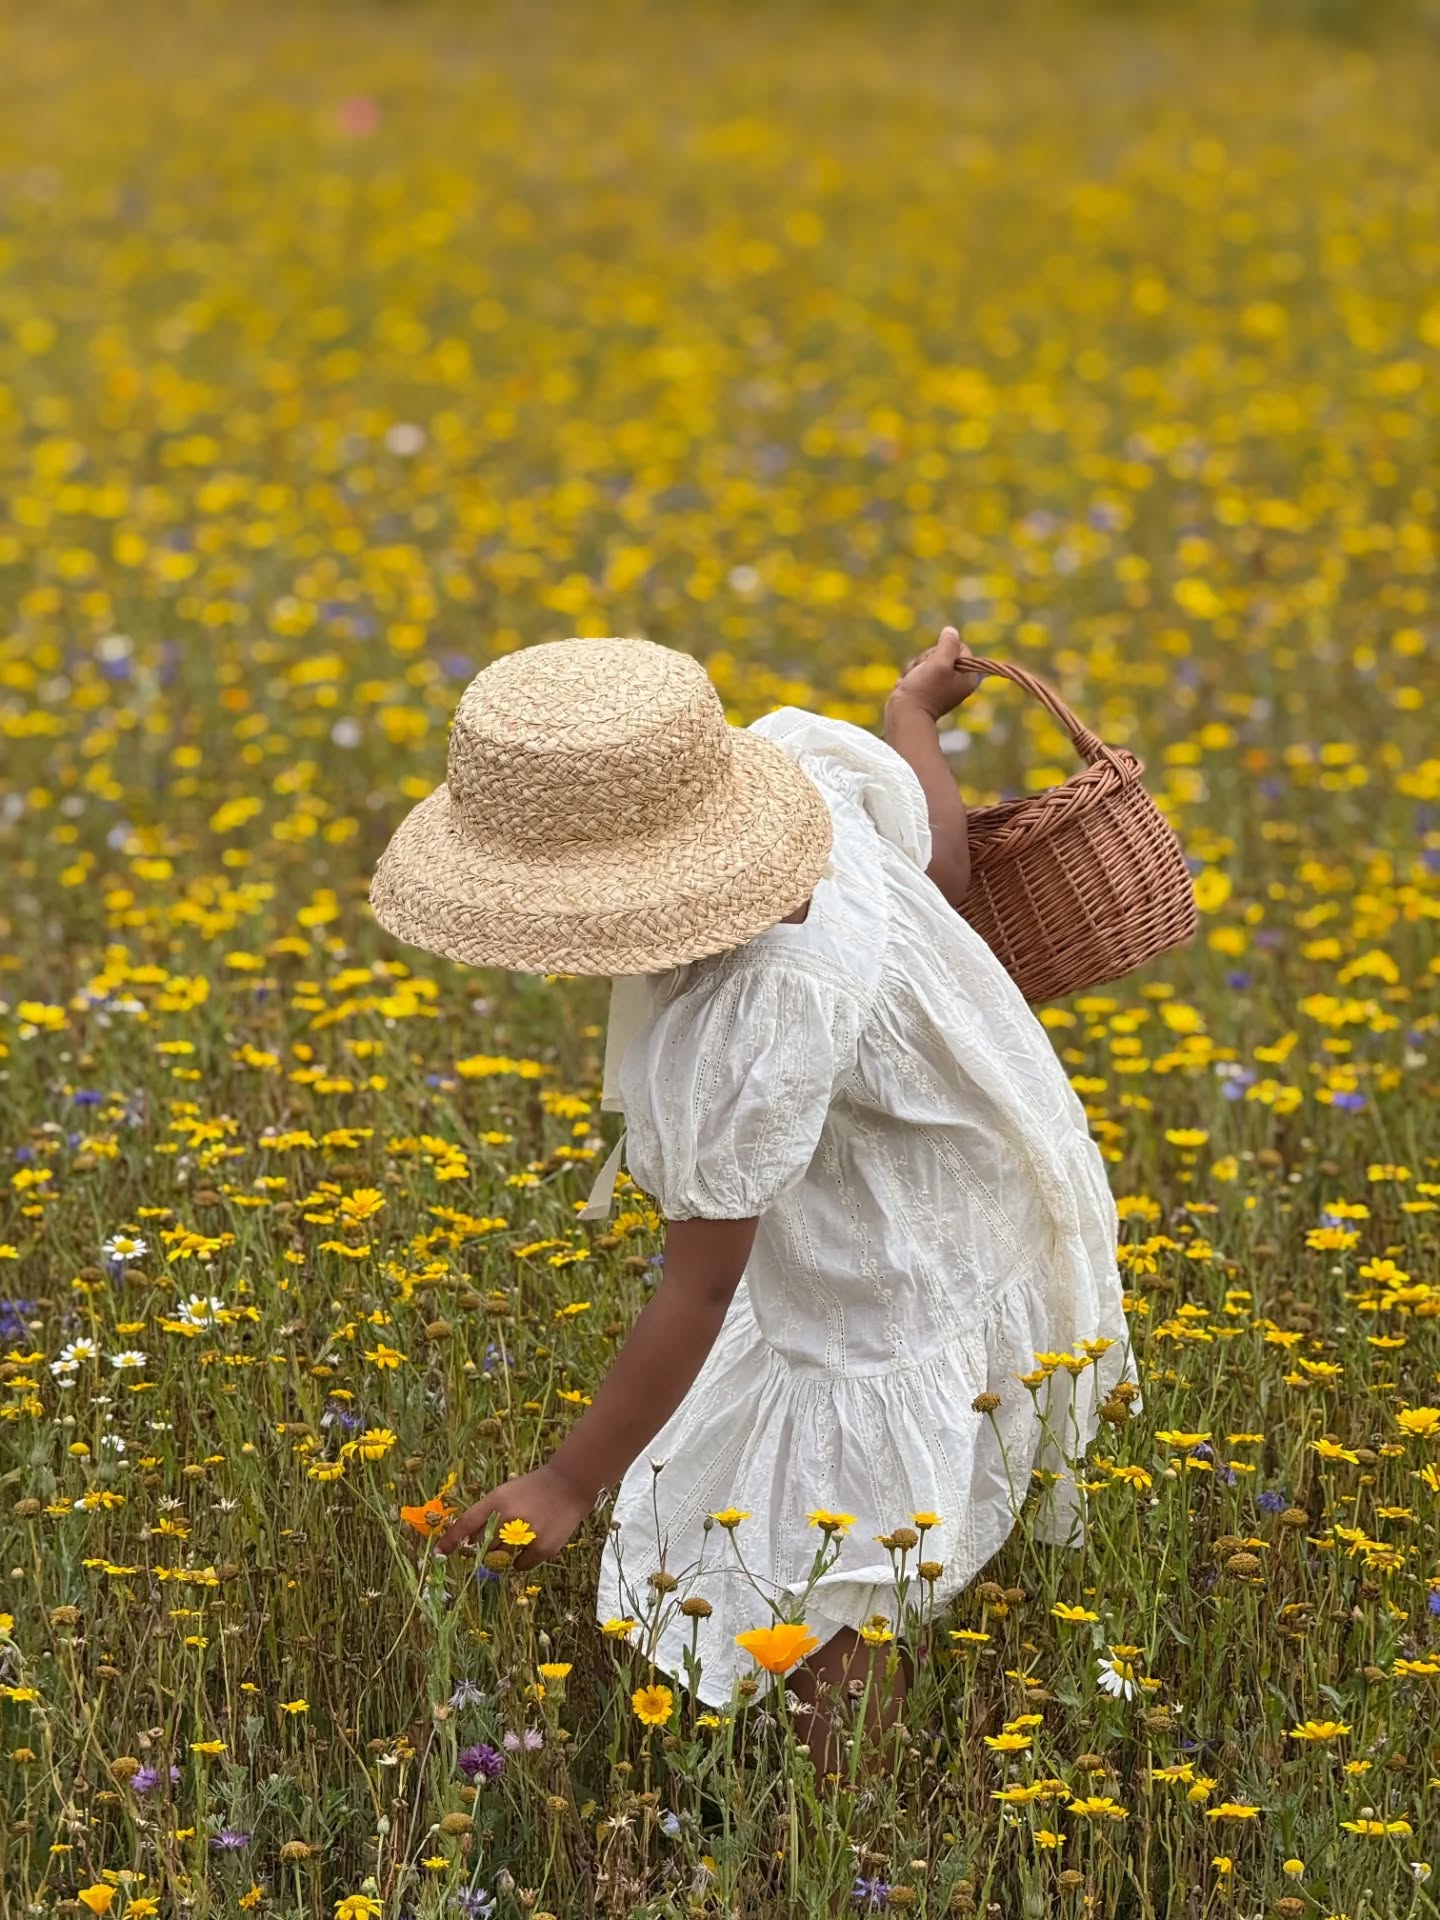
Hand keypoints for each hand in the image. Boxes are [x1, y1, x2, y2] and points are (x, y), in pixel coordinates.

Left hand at [435, 1462, 592, 1568]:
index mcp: (497, 1500)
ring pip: (501, 1559)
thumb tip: (469, 1543)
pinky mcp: (542, 1548)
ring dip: (505, 1553)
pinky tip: (535, 1542)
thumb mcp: (505, 1493)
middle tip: (506, 1532)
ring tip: (522, 1535)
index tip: (439, 1553)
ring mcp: (525, 1535)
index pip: (466, 1523)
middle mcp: (508, 1517)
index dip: (450, 1540)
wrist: (569, 1485)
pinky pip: (520, 1566)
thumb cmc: (532, 1489)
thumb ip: (486, 1515)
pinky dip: (522, 1559)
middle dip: (489, 1545)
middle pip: (484, 1547)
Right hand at [889, 626, 981, 721]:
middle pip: (942, 653)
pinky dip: (911, 676)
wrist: (904, 715)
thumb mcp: (940, 662)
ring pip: (927, 661)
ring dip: (916, 667)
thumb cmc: (924, 689)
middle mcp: (957, 682)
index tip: (937, 662)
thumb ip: (949, 644)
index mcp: (968, 677)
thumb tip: (951, 631)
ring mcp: (941, 686)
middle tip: (923, 672)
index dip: (945, 649)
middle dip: (927, 659)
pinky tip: (908, 686)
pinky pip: (918, 672)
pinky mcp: (926, 690)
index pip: (960, 647)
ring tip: (913, 680)